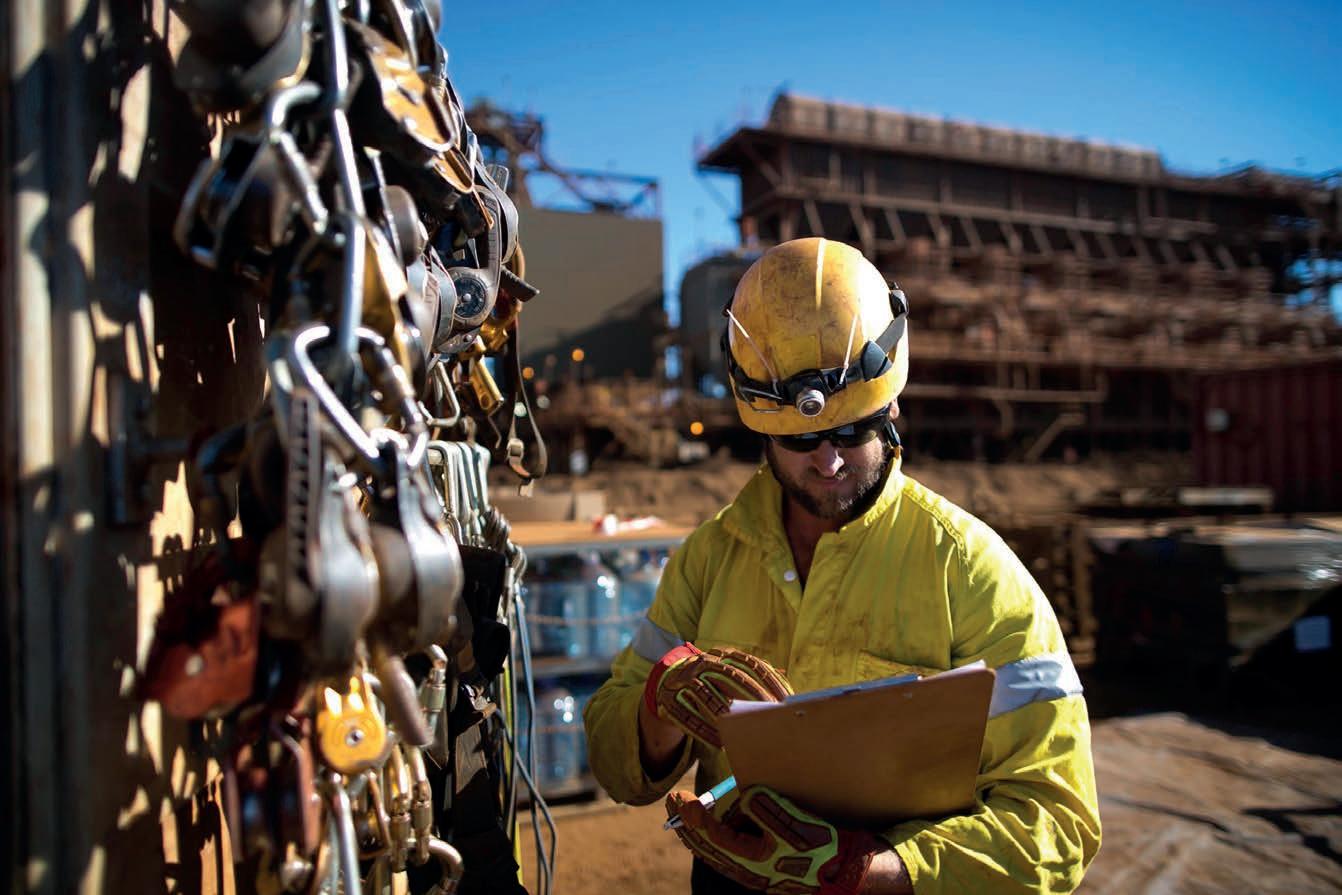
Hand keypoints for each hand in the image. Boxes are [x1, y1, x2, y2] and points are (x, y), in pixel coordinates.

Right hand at [643, 644, 791, 747]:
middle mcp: (702, 663)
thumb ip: (753, 672)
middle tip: (769, 713)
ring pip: (705, 693)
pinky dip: (703, 730)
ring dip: (724, 711)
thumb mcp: (728, 671)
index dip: (768, 679)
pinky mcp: (669, 700)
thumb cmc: (710, 680)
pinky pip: (687, 716)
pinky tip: (719, 742)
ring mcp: (683, 680)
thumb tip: (783, 674)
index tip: (784, 698)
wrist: (668, 683)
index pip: (749, 663)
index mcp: (721, 656)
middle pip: (729, 675)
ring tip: (742, 727)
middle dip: (752, 693)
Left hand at [666, 784, 884, 894]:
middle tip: (673, 798)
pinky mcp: (757, 860)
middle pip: (705, 845)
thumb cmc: (821, 850)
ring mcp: (750, 866)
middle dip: (687, 821)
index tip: (680, 798)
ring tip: (693, 804)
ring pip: (716, 845)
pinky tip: (718, 815)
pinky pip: (729, 844)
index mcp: (752, 862)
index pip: (711, 839)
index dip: (693, 818)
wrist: (842, 871)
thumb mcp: (796, 827)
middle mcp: (746, 868)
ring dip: (703, 825)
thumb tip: (744, 796)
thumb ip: (768, 810)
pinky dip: (719, 828)